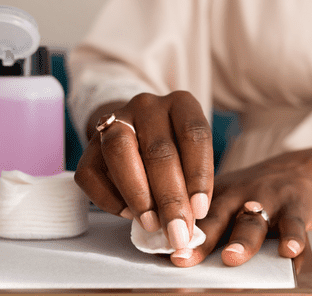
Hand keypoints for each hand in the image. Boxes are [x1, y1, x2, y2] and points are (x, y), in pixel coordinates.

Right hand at [74, 91, 213, 249]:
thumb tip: (190, 218)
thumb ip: (193, 179)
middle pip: (159, 150)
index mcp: (181, 103)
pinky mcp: (89, 144)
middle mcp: (148, 106)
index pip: (194, 134)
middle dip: (170, 198)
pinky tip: (129, 214)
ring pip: (120, 153)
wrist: (138, 131)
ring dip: (138, 196)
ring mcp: (115, 120)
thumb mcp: (193, 153)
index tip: (200, 210)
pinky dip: (110, 199)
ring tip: (152, 224)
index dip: (198, 174)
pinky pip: (91, 174)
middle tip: (178, 231)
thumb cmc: (176, 147)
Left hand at [170, 150, 311, 265]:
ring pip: (253, 221)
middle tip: (183, 256)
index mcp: (218, 194)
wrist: (300, 170)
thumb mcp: (229, 195)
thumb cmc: (255, 192)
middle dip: (201, 238)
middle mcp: (239, 195)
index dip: (174, 228)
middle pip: (217, 216)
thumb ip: (206, 219)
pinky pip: (294, 224)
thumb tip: (166, 246)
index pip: (193, 213)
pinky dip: (292, 237)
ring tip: (231, 257)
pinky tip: (289, 251)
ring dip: (242, 240)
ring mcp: (268, 200)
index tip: (157, 246)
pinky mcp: (296, 207)